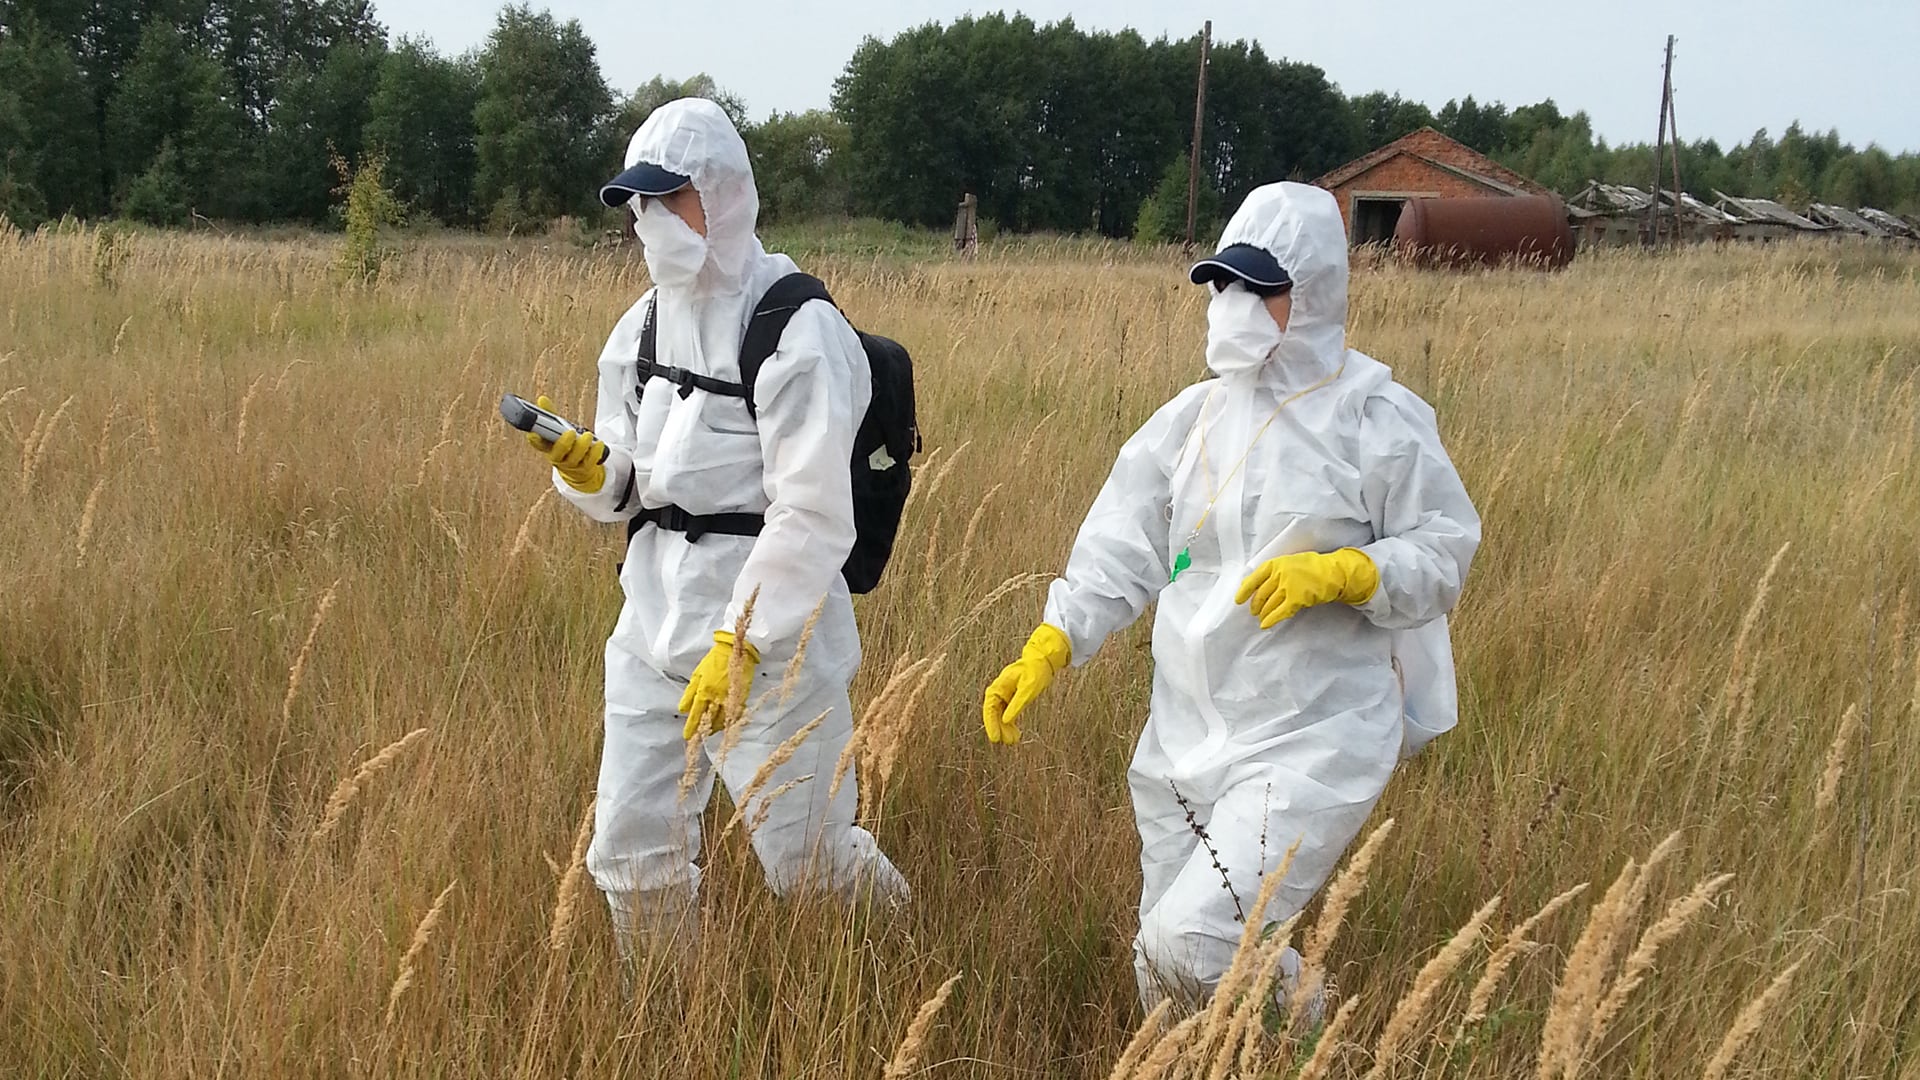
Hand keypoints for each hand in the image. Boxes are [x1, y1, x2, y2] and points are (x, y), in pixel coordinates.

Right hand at [525, 394, 607, 492]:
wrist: (579, 467)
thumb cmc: (566, 443)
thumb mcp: (558, 428)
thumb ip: (550, 415)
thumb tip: (542, 399)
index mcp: (547, 447)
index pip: (538, 444)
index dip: (535, 439)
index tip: (534, 433)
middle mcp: (557, 457)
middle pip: (557, 453)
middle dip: (563, 443)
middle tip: (570, 432)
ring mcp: (571, 465)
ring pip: (574, 458)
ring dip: (581, 446)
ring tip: (588, 436)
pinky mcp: (584, 469)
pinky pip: (589, 462)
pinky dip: (595, 452)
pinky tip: (599, 444)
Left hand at [679, 631, 760, 739]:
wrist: (736, 650)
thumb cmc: (714, 661)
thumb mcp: (697, 674)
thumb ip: (690, 693)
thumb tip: (682, 709)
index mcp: (705, 691)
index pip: (696, 714)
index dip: (691, 726)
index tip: (687, 736)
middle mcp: (717, 697)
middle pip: (710, 720)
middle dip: (704, 730)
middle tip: (699, 736)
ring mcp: (730, 698)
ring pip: (722, 719)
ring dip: (716, 727)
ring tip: (711, 731)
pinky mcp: (741, 697)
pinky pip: (734, 714)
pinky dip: (729, 720)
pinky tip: (726, 723)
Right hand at [982, 624, 1071, 744]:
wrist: (1043, 659)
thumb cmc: (1035, 671)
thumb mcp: (1028, 689)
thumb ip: (1017, 704)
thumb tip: (1006, 720)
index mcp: (999, 686)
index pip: (990, 708)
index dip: (991, 724)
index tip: (995, 738)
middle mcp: (998, 691)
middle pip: (994, 714)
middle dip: (999, 728)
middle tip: (1008, 741)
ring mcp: (1004, 694)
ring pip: (1000, 715)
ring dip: (1004, 728)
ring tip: (1013, 740)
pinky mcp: (1011, 697)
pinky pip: (1006, 713)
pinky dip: (1010, 723)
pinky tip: (1015, 732)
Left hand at [1234, 548, 1378, 629]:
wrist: (1333, 572)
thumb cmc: (1314, 566)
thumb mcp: (1291, 562)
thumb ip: (1277, 571)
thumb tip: (1260, 583)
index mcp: (1276, 563)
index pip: (1254, 578)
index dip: (1244, 591)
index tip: (1239, 600)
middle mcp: (1279, 574)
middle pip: (1261, 594)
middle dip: (1256, 604)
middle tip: (1254, 611)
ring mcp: (1287, 586)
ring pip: (1269, 604)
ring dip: (1264, 613)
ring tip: (1261, 618)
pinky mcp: (1296, 598)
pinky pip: (1280, 612)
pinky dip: (1271, 619)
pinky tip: (1266, 624)